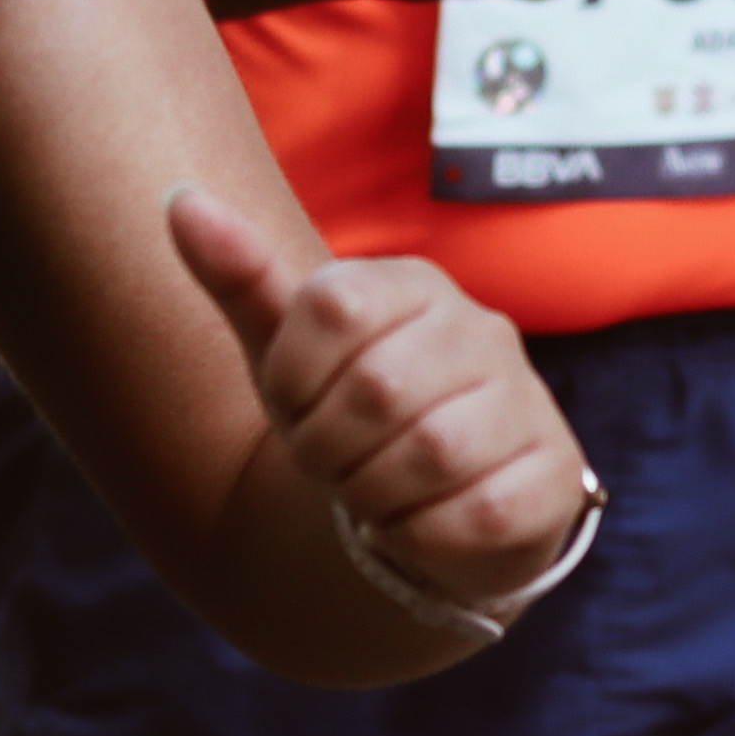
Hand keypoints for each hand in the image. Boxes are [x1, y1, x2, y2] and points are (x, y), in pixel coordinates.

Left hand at [168, 187, 591, 625]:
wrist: (431, 504)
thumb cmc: (346, 416)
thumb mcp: (284, 352)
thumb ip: (236, 277)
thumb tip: (179, 199)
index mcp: (412, 285)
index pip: (330, 306)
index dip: (291, 377)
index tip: (295, 407)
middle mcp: (481, 330)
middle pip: (376, 388)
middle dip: (328, 449)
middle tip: (332, 463)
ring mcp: (527, 402)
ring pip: (432, 453)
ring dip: (375, 494)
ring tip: (373, 492)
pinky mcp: (555, 476)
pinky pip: (479, 515)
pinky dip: (425, 536)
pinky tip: (418, 526)